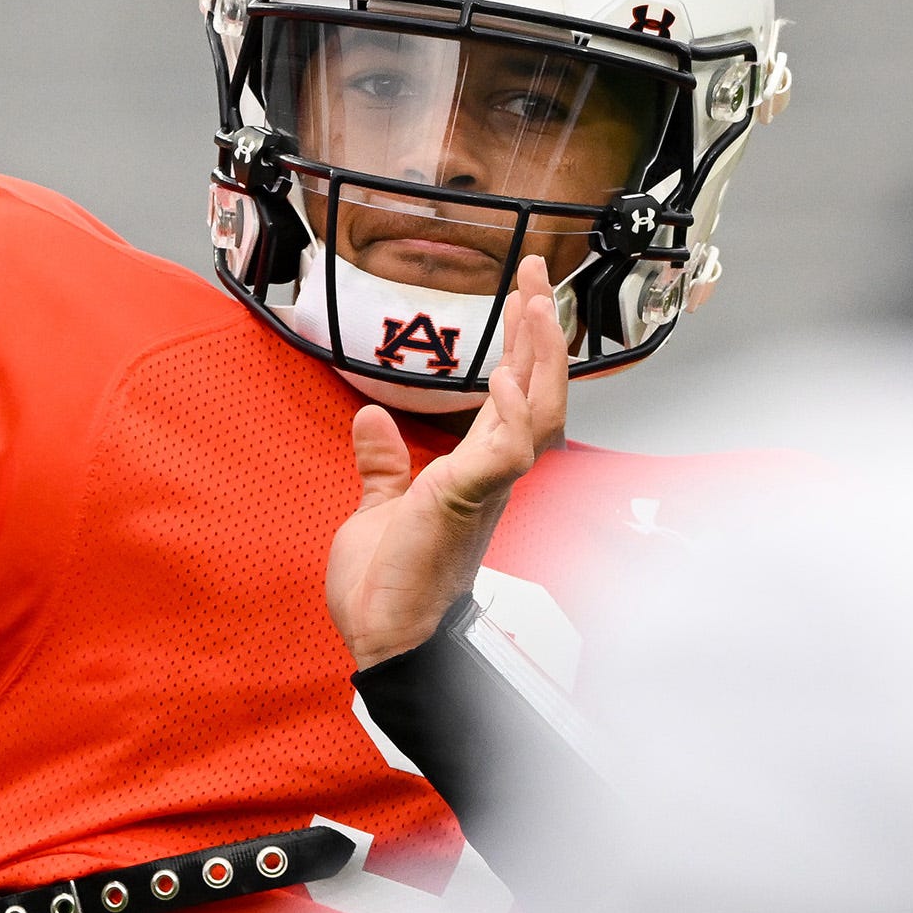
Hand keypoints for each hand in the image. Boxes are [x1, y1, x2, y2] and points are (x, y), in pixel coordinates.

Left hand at [326, 256, 570, 668]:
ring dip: (539, 357)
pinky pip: (506, 451)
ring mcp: (488, 487)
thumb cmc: (390, 587)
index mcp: (475, 469)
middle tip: (540, 272)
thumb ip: (382, 464)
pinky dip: (510, 412)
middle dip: (541, 328)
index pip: (513, 390)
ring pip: (538, 412)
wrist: (386, 639)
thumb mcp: (377, 508)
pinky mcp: (470, 502)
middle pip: (539, 389)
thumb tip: (371, 418)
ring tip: (535, 306)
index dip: (524, 341)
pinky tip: (507, 376)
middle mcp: (493, 473)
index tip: (526, 292)